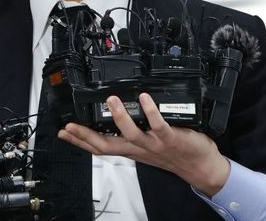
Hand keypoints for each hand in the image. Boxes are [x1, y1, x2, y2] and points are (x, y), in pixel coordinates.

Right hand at [58, 93, 229, 196]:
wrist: (201, 168)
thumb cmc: (176, 156)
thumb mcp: (147, 148)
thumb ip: (132, 134)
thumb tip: (119, 117)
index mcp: (132, 150)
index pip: (101, 147)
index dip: (80, 141)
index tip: (65, 131)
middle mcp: (139, 148)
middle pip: (107, 145)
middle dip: (86, 136)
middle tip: (71, 124)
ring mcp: (154, 144)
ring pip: (130, 134)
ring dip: (118, 117)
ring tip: (110, 100)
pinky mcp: (170, 137)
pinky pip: (159, 125)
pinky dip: (151, 111)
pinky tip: (144, 98)